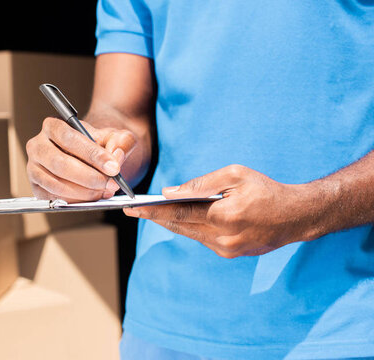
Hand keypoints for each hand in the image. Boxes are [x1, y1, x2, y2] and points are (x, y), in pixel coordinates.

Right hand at [26, 117, 136, 201]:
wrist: (87, 156)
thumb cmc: (97, 144)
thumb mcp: (113, 137)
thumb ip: (121, 141)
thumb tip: (116, 155)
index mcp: (53, 126)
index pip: (70, 138)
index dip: (92, 154)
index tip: (113, 167)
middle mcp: (38, 146)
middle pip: (60, 164)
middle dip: (89, 177)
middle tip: (111, 184)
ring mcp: (33, 168)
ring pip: (56, 184)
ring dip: (84, 192)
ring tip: (104, 190)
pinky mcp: (36, 187)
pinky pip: (54, 198)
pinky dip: (76, 201)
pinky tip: (92, 196)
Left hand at [124, 165, 317, 257]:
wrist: (296, 216)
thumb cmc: (266, 189)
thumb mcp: (235, 175)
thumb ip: (201, 184)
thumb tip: (171, 192)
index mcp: (224, 216)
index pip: (179, 213)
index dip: (153, 211)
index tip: (132, 208)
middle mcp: (222, 237)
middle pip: (179, 226)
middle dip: (154, 217)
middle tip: (131, 211)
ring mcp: (226, 249)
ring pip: (189, 233)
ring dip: (170, 222)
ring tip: (148, 212)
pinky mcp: (230, 253)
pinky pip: (201, 238)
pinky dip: (188, 227)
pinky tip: (177, 218)